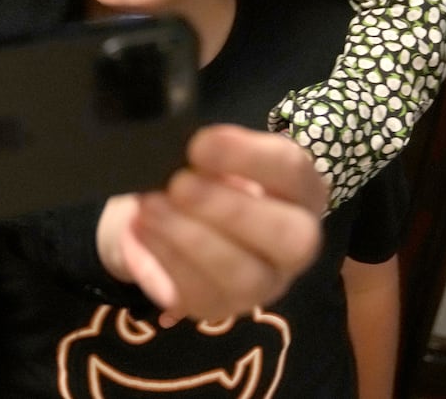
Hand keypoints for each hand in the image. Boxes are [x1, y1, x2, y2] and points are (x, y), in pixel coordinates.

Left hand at [99, 125, 325, 322]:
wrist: (174, 211)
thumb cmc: (204, 171)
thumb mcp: (212, 150)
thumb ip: (210, 145)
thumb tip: (185, 138)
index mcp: (302, 190)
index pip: (294, 172)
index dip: (248, 157)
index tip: (199, 143)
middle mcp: (296, 243)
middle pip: (290, 238)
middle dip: (230, 210)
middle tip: (180, 183)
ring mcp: (264, 283)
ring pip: (245, 277)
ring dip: (192, 239)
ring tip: (151, 206)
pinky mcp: (223, 307)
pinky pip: (202, 296)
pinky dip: (168, 260)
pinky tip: (143, 231)